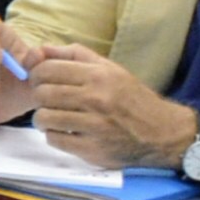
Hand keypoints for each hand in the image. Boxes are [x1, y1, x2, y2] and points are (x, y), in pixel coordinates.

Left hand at [26, 49, 195, 168]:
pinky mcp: (92, 149)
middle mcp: (96, 99)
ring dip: (43, 118)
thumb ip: (74, 55)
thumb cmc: (132, 98)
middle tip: (47, 100)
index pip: (47, 70)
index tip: (41, 81)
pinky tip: (65, 131)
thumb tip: (39, 50)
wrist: (163, 133)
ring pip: (44, 118)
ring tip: (54, 117)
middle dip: (38, 97)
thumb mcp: (110, 69)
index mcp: (99, 76)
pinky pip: (54, 139)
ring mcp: (94, 126)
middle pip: (42, 94)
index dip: (36, 74)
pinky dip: (54, 135)